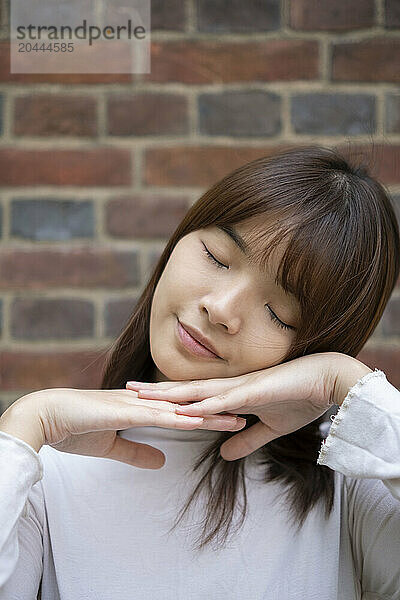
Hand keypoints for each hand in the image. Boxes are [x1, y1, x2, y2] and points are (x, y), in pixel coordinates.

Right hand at [1, 388, 246, 469]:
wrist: (46, 417)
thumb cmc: (75, 429)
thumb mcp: (112, 446)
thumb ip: (137, 452)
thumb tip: (161, 460)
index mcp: (142, 408)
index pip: (183, 409)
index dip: (209, 412)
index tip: (233, 415)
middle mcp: (144, 402)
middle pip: (190, 405)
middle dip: (219, 409)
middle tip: (250, 411)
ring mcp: (136, 405)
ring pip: (181, 408)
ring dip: (209, 412)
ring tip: (238, 416)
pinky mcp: (124, 412)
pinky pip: (158, 416)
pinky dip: (180, 418)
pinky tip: (200, 420)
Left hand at [126, 352, 371, 460]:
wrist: (327, 382)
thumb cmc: (301, 400)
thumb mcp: (269, 428)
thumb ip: (246, 439)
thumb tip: (224, 453)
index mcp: (231, 393)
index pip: (192, 394)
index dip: (167, 396)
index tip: (142, 398)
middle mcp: (229, 387)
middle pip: (184, 388)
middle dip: (155, 391)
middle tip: (124, 389)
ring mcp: (238, 387)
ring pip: (195, 391)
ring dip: (168, 394)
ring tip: (141, 394)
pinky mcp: (252, 392)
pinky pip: (222, 400)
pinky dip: (201, 404)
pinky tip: (182, 408)